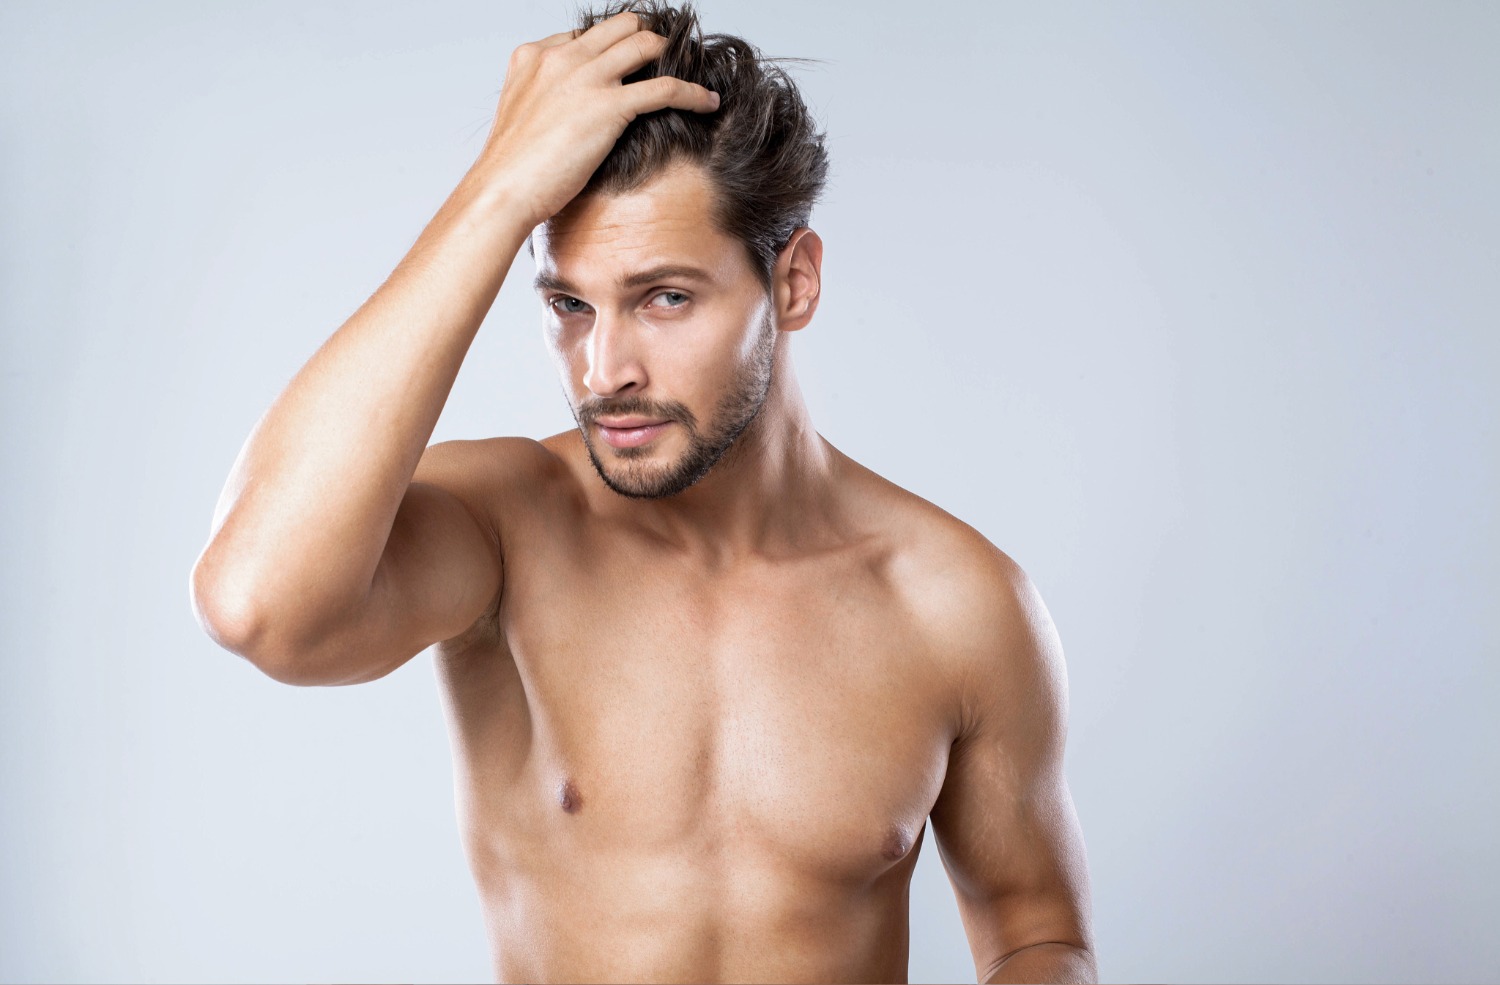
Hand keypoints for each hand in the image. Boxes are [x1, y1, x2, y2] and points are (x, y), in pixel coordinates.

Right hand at [473, 11, 720, 227]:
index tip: (629, 62)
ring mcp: (586, 78)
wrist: (502, 190)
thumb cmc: (511, 167)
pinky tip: (707, 101)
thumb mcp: (521, 115)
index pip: (585, 36)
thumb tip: (569, 113)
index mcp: (534, 55)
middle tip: (666, 57)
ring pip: (644, 45)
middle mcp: (561, 57)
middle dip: (646, 38)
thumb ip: (545, 99)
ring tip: (690, 70)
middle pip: (619, 27)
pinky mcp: (609, 106)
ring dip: (672, 56)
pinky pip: (665, 87)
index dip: (611, 47)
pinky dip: (692, 92)